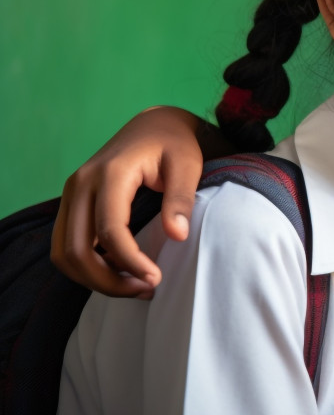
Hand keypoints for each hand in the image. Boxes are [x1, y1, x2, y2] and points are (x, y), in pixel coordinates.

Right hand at [51, 106, 208, 297]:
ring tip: (135, 285)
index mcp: (111, 172)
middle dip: (108, 280)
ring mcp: (71, 193)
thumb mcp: (188, 165)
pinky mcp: (72, 202)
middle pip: (77, 249)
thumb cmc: (175, 144)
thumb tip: (177, 235)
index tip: (156, 279)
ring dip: (94, 278)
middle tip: (146, 289)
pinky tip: (121, 270)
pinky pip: (67, 245)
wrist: (154, 125)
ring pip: (64, 253)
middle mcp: (81, 183)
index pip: (110, 230)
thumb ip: (181, 199)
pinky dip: (87, 265)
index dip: (130, 261)